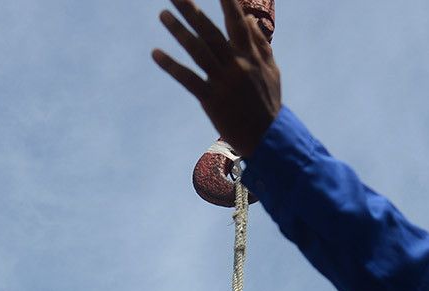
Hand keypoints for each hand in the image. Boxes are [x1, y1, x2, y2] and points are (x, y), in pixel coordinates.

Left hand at [152, 0, 281, 157]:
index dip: (229, 4)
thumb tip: (249, 19)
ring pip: (197, 51)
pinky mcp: (211, 100)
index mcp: (251, 57)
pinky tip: (156, 52)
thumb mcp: (272, 71)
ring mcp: (223, 82)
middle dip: (192, 11)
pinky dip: (171, 65)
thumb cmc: (269, 103)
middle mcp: (236, 65)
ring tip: (163, 14)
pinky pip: (188, 79)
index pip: (238, 24)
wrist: (267, 138)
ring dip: (178, 31)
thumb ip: (261, 44)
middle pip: (210, 32)